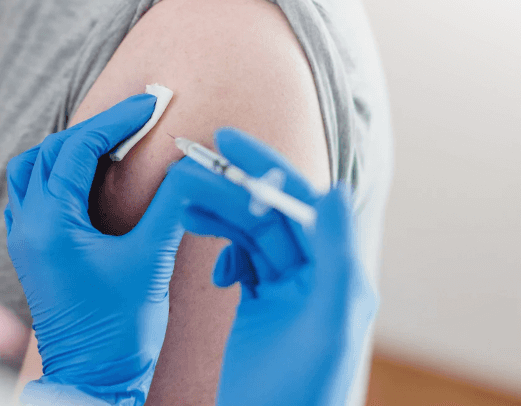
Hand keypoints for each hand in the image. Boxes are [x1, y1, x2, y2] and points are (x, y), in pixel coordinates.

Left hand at [5, 94, 184, 404]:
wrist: (94, 377)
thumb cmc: (120, 328)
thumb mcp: (152, 260)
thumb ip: (171, 205)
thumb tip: (192, 165)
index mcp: (50, 224)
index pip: (76, 148)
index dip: (115, 120)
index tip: (149, 103)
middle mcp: (28, 226)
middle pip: (49, 152)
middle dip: (93, 131)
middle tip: (135, 121)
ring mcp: (24, 240)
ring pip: (32, 171)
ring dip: (68, 150)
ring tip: (110, 147)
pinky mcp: (31, 253)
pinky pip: (32, 195)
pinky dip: (57, 176)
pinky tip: (89, 182)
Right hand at [165, 128, 377, 405]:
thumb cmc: (305, 391)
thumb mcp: (328, 322)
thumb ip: (335, 256)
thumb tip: (335, 189)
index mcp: (337, 273)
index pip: (300, 204)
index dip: (264, 168)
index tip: (227, 141)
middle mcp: (315, 276)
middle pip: (269, 216)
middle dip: (231, 189)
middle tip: (190, 166)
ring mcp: (286, 292)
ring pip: (251, 237)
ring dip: (219, 218)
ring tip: (183, 206)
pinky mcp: (259, 307)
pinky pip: (241, 264)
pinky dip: (223, 255)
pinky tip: (214, 267)